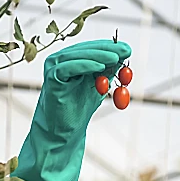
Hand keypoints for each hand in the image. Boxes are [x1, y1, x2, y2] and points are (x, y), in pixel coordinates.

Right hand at [11, 40, 131, 180]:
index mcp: (71, 60)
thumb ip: (107, 72)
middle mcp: (60, 61)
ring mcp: (54, 68)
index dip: (110, 47)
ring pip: (79, 55)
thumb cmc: (78, 111)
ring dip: (99, 56)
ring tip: (116, 58)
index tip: (128, 49)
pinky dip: (85, 65)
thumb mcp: (97, 87)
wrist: (62, 133)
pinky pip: (69, 67)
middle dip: (108, 49)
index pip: (92, 48)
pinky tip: (100, 67)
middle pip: (86, 49)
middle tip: (126, 51)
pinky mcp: (52, 79)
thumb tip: (124, 54)